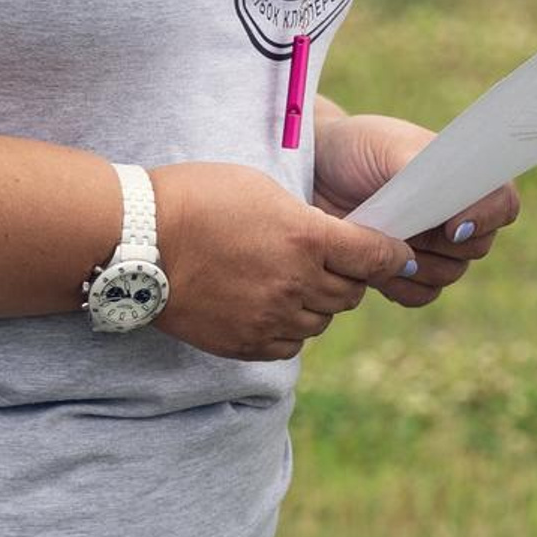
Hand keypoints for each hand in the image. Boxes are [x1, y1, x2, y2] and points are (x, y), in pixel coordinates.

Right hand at [147, 160, 414, 361]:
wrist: (137, 240)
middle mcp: (296, 283)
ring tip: (294, 280)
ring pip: (323, 320)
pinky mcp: (244, 343)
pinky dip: (292, 328)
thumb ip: (308, 221)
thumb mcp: (265, 190)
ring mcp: (270, 317)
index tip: (399, 254)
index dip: (394, 255)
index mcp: (307, 238)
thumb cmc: (199, 199)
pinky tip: (273, 305)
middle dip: (351, 276)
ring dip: (320, 302)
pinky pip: (291, 345)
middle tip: (334, 261)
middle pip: (352, 291)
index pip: (377, 256)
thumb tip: (332, 241)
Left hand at [311, 111, 519, 309]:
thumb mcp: (391, 147)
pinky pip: (421, 294)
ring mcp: (430, 244)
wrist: (311, 172)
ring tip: (384, 246)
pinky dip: (401, 287)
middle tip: (403, 234)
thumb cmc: (356, 148)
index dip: (488, 218)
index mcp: (464, 177)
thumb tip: (455, 215)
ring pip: (449, 274)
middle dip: (445, 246)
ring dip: (419, 267)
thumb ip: (426, 172)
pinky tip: (376, 269)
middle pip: (479, 246)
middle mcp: (454, 212)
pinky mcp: (402, 269)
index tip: (453, 227)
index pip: (503, 202)